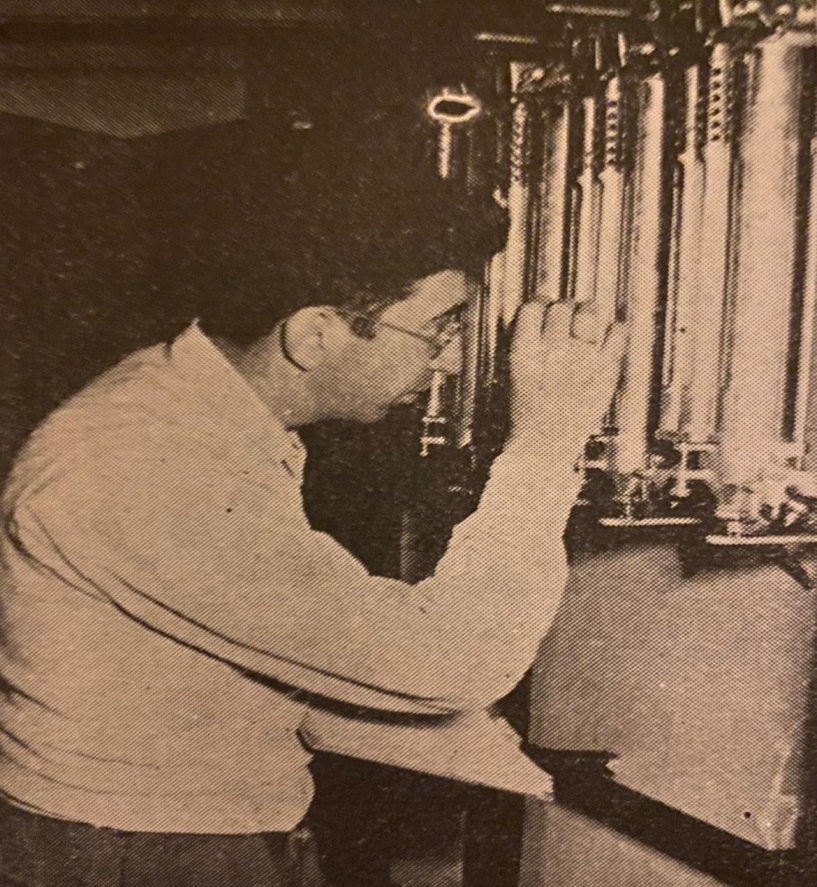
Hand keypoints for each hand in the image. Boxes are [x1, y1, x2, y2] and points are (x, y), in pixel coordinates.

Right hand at [508, 301, 625, 457]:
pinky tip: (608, 335)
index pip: (532, 309)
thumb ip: (524, 343)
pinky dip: (615, 329)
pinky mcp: (606, 372)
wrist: (544, 448)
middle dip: (562, 309)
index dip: (537, 305)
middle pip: (560, 308)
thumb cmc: (525, 413)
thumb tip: (539, 312)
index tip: (541, 309)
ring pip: (589, 312)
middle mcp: (553, 353)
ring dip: (586, 311)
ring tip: (585, 322)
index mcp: (524, 354)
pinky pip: (617, 333)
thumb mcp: (511, 375)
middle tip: (564, 320)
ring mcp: (582, 360)